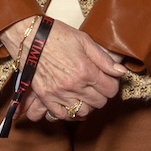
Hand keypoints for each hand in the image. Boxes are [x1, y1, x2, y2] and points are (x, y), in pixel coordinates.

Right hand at [0, 17, 125, 123]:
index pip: (110, 90)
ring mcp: (59, 93)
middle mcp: (74, 85)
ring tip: (85, 95)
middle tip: (97, 86)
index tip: (108, 80)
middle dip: (102, 94)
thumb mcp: (84, 41)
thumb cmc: (57, 35)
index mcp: (86, 70)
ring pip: (83, 111)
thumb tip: (121, 72)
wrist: (29, 36)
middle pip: (99, 102)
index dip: (112, 85)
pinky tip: (72, 104)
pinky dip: (70, 113)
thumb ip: (104, 59)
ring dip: (87, 105)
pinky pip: (62, 115)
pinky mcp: (45, 97)